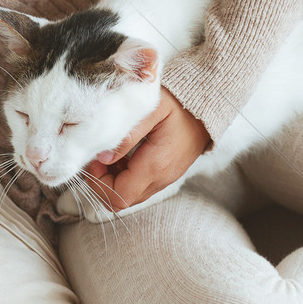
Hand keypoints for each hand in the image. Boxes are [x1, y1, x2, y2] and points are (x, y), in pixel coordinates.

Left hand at [82, 86, 211, 211]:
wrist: (207, 106)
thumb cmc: (179, 102)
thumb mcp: (150, 108)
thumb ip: (127, 134)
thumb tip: (102, 157)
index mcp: (156, 165)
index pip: (119, 196)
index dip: (99, 182)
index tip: (96, 158)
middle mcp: (161, 178)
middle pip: (121, 201)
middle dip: (102, 183)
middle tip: (99, 156)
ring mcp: (165, 179)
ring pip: (129, 196)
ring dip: (112, 179)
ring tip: (110, 153)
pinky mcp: (165, 175)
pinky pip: (139, 186)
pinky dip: (124, 176)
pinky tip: (123, 154)